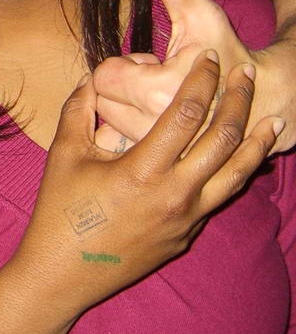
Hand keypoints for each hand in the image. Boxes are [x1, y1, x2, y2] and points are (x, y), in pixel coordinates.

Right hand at [22, 51, 281, 315]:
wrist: (62, 275)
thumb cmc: (59, 213)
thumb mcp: (64, 155)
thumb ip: (79, 110)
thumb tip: (93, 78)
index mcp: (142, 170)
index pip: (186, 114)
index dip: (202, 80)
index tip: (211, 58)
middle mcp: (174, 195)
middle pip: (223, 139)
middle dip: (239, 100)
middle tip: (246, 74)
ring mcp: (186, 219)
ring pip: (237, 175)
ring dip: (256, 142)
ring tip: (273, 117)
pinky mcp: (188, 235)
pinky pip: (220, 197)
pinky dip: (238, 172)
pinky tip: (245, 158)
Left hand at [93, 0, 294, 153]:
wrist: (257, 102)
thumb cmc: (226, 55)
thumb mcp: (202, 16)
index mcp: (160, 90)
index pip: (104, 75)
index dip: (125, 65)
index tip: (152, 64)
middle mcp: (154, 125)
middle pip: (101, 99)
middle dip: (123, 86)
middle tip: (156, 82)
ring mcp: (154, 149)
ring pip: (107, 121)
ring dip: (126, 108)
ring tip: (159, 101)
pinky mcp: (154, 162)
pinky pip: (115, 142)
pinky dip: (126, 131)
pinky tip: (152, 121)